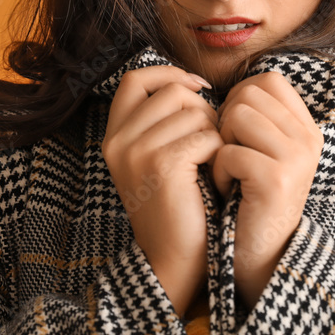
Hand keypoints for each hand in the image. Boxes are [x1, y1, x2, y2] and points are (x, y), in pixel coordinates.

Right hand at [101, 65, 219, 317]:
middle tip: (209, 142)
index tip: (198, 88)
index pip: (135, 79)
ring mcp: (137, 152)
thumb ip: (163, 121)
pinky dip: (221, 154)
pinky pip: (208, 136)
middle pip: (171, 90)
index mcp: (114, 136)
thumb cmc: (178, 206)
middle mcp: (118, 141)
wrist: (173, 260)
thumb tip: (194, 82)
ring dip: (214, 133)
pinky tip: (216, 177)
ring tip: (211, 164)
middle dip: (202, 109)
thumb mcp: (157, 157)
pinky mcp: (163, 164)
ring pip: (194, 111)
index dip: (169, 74)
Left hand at [209, 72, 323, 311]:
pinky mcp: (277, 179)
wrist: (260, 258)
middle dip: (225, 122)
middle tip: (228, 154)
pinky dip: (219, 173)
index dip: (240, 97)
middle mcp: (308, 139)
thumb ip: (256, 118)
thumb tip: (226, 88)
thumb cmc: (249, 200)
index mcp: (306, 128)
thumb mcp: (261, 152)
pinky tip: (229, 192)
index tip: (235, 132)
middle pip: (248, 94)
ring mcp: (296, 158)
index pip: (269, 80)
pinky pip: (229, 151)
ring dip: (221, 145)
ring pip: (237, 116)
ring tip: (230, 173)